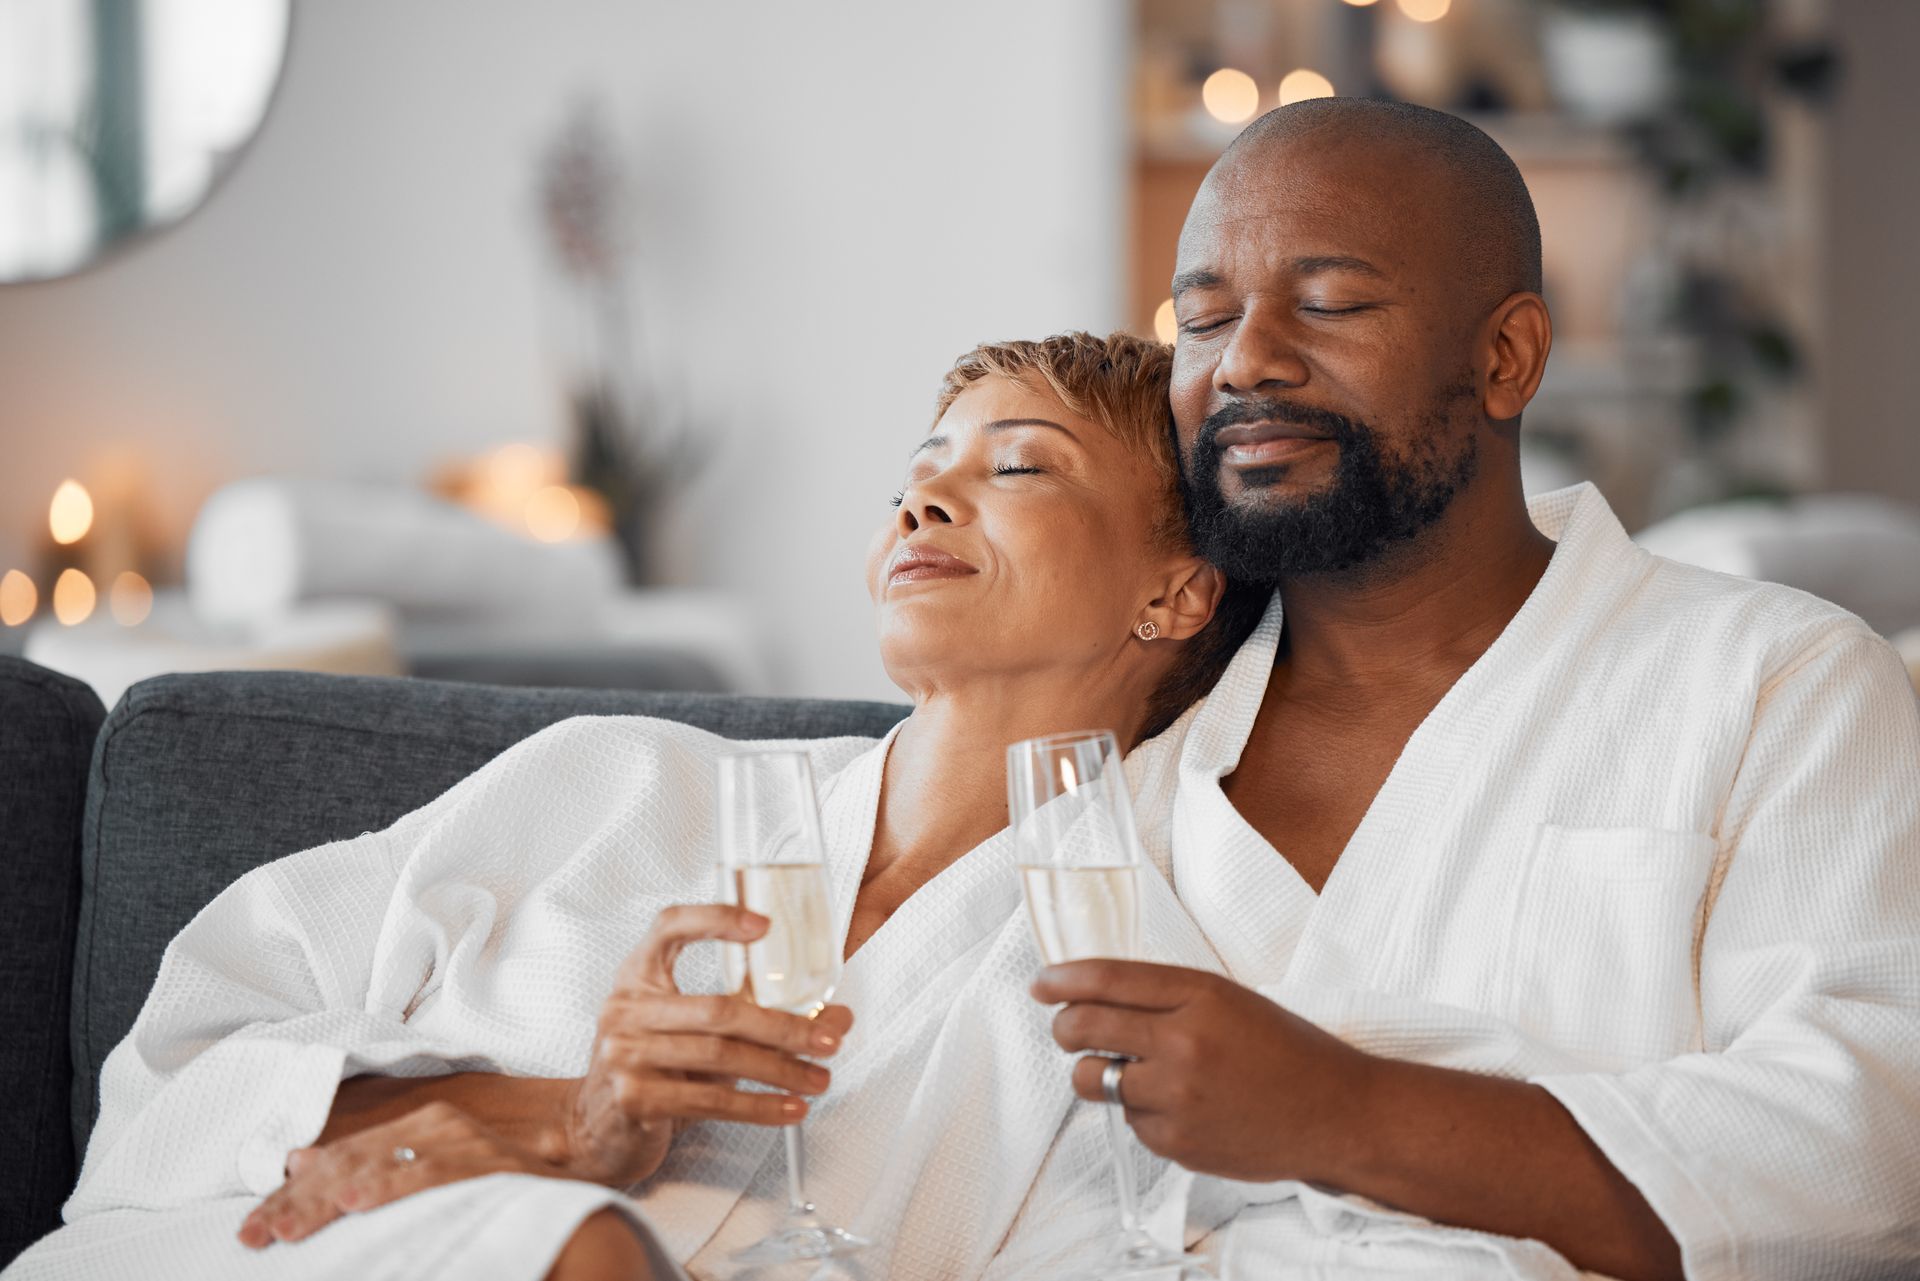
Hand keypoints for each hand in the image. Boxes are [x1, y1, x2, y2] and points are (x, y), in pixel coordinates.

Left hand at [238, 1101, 550, 1247]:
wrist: (578, 1193)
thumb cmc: (501, 1191)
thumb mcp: (430, 1172)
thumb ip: (372, 1165)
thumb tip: (300, 1162)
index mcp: (420, 1125)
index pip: (341, 1159)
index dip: (292, 1194)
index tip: (252, 1228)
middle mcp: (436, 1126)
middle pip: (349, 1164)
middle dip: (296, 1203)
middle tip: (254, 1236)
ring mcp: (461, 1143)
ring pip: (376, 1170)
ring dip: (326, 1202)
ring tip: (287, 1227)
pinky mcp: (483, 1164)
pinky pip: (426, 1176)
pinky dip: (389, 1188)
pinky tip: (355, 1203)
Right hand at [561, 904, 852, 1185]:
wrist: (596, 1129)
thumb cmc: (654, 1070)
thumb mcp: (696, 1034)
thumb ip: (758, 1020)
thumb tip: (836, 1018)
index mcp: (638, 976)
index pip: (669, 926)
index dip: (715, 919)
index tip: (763, 926)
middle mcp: (625, 1008)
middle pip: (719, 1009)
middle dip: (784, 1026)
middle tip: (827, 1039)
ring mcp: (624, 1054)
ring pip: (721, 1056)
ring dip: (781, 1070)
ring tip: (818, 1078)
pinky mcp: (632, 1099)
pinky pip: (709, 1100)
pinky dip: (758, 1107)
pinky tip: (788, 1109)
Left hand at [1032, 960, 1373, 1184]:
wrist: (1336, 1113)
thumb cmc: (1286, 1050)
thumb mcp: (1228, 999)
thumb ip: (1166, 996)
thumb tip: (1096, 996)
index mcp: (1198, 996)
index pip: (1107, 980)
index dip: (1062, 979)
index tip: (1042, 982)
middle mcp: (1182, 1045)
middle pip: (1083, 1029)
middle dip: (1064, 1027)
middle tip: (1068, 1028)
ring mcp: (1176, 1099)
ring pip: (1094, 1081)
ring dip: (1097, 1073)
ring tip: (1127, 1069)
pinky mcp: (1176, 1143)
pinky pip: (1130, 1122)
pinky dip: (1142, 1112)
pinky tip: (1180, 1106)